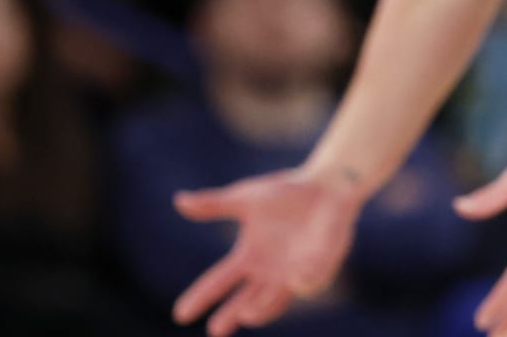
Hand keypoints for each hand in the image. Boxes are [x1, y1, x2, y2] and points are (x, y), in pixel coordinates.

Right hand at [172, 166, 361, 335]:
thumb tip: (178, 200)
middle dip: (232, 315)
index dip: (201, 297)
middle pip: (246, 302)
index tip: (181, 314)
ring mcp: (294, 271)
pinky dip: (304, 283)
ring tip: (247, 313)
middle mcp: (269, 271)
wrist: (328, 184)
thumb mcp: (246, 198)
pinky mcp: (321, 265)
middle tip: (216, 329)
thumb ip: (214, 204)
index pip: (219, 282)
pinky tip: (294, 282)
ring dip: (262, 309)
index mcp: (248, 257)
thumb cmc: (286, 193)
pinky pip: (311, 281)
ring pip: (275, 301)